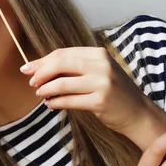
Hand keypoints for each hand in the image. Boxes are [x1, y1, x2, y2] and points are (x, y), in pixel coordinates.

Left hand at [21, 47, 148, 135]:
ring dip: (46, 90)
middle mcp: (101, 65)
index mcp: (98, 54)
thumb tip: (38, 69)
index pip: (63, 54)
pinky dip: (55, 102)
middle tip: (31, 83)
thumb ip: (73, 68)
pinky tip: (50, 104)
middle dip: (41, 74)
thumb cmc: (113, 92)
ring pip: (62, 84)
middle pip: (60, 64)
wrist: (137, 112)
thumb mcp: (97, 72)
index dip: (42, 61)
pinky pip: (69, 101)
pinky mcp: (100, 101)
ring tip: (40, 94)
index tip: (27, 69)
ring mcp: (102, 83)